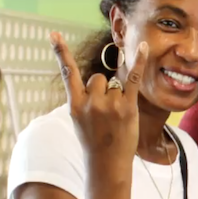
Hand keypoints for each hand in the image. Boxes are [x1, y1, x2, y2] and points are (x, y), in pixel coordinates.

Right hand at [50, 32, 148, 169]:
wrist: (107, 163)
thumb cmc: (95, 141)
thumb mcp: (80, 120)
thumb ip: (85, 99)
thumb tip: (98, 80)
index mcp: (75, 105)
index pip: (68, 74)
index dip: (60, 53)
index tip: (53, 35)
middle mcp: (90, 102)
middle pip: (98, 79)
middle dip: (104, 91)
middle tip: (106, 115)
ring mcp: (109, 105)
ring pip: (114, 84)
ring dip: (118, 96)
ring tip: (116, 118)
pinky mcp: (127, 107)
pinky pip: (133, 78)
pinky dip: (138, 62)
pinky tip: (143, 46)